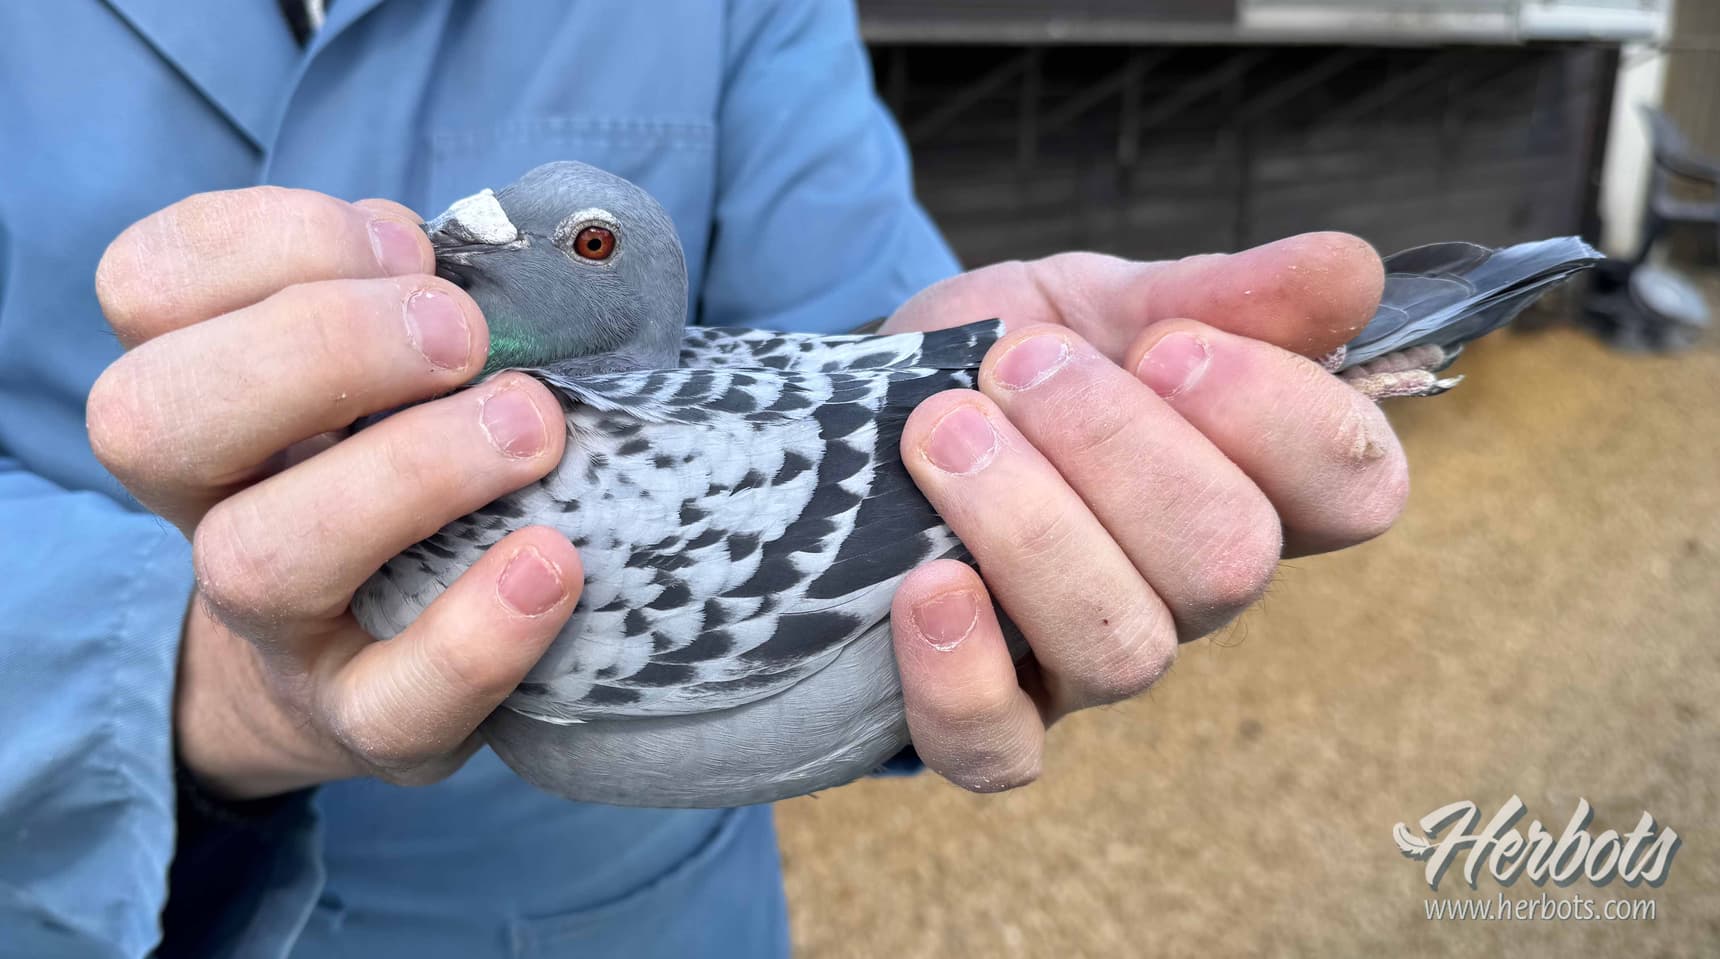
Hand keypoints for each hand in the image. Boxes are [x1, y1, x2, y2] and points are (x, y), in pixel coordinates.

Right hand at [88, 188, 581, 798]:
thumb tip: (473, 268)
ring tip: (532, 430)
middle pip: (156, 417)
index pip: (145, 287)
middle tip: (465, 335)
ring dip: (407, 472)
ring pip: (258, 557)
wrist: (370, 656)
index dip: (267, 244)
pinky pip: (392, 700)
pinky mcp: (363, 719)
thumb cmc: (398, 461)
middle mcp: (206, 503)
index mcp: (201, 383)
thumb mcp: (390, 363)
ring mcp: (274, 625)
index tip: (407, 247)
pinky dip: (478, 634)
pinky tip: (554, 564)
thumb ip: (411, 295)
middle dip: (321, 348)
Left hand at [881, 234, 1404, 791]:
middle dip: (1116, 445)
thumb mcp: (1102, 299)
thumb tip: (1351, 269)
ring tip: (943, 428)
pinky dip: (962, 677)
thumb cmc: (1012, 359)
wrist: (870, 413)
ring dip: (1030, 528)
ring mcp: (1092, 665)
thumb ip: (1221, 293)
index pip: (1354, 489)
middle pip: (1229, 564)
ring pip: (1123, 649)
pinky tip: (925, 588)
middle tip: (1020, 363)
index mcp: (1253, 479)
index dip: (1276, 418)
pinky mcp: (991, 720)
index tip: (1166, 344)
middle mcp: (1191, 589)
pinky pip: (1000, 749)